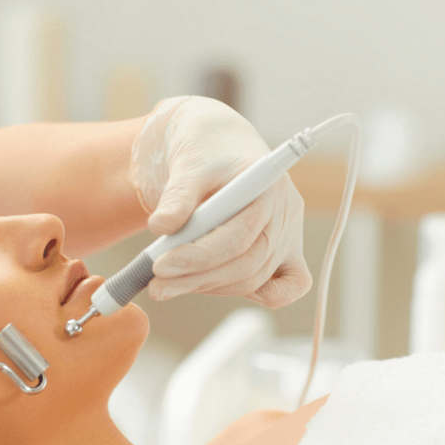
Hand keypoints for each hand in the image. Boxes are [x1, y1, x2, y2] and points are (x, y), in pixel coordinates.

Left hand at [130, 96, 310, 307]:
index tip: (159, 265)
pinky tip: (214, 289)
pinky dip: (256, 296)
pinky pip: (285, 287)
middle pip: (249, 262)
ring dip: (207, 286)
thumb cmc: (206, 153)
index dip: (199, 256)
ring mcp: (288, 235)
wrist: (217, 149)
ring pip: (253, 277)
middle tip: (157, 285)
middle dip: (198, 277)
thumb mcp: (187, 165)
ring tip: (166, 284)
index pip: (240, 234)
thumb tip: (161, 227)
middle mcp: (285, 213)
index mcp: (267, 185)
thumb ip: (177, 196)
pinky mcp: (283, 253)